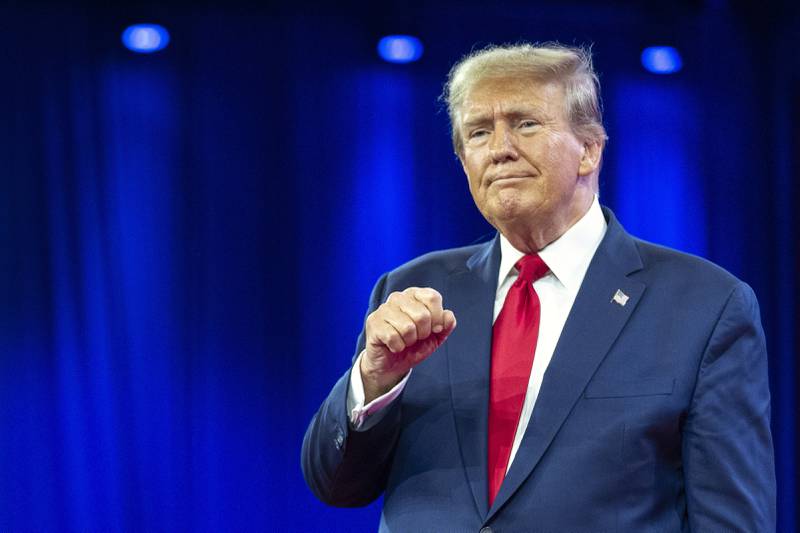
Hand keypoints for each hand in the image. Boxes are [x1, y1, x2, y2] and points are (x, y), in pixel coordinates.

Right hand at [361, 287, 456, 402]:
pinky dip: (397, 347)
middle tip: (416, 338)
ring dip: (409, 341)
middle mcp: (398, 297)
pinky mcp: (373, 322)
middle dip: (423, 333)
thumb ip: (446, 325)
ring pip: (407, 327)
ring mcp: (384, 309)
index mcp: (415, 295)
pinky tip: (393, 345)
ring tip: (404, 341)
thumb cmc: (413, 346)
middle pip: (422, 315)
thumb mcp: (435, 336)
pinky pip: (393, 337)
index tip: (434, 329)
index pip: (432, 297)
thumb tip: (448, 316)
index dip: (437, 317)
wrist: (392, 364)